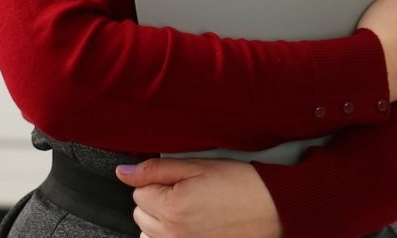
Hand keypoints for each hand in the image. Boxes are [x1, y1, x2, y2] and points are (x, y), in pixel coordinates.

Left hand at [116, 158, 281, 237]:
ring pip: (149, 232)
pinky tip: (191, 223)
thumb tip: (123, 173)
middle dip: (156, 199)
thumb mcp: (198, 166)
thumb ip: (156, 169)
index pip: (138, 191)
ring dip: (161, 219)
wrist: (273, 208)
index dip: (158, 180)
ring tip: (190, 207)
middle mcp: (172, 234)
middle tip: (185, 190)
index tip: (179, 178)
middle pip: (140, 213)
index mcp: (171, 208)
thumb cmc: (242, 185)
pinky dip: (171, 234)